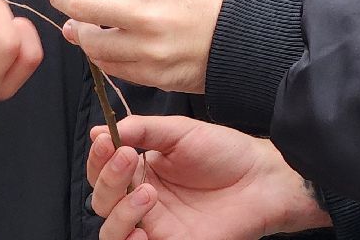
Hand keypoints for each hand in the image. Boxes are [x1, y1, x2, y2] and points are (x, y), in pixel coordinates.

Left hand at [37, 0, 228, 92]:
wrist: (249, 33)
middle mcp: (144, 12)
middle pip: (78, 4)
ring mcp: (145, 48)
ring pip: (88, 41)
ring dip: (76, 30)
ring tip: (76, 22)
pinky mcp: (151, 75)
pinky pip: (110, 66)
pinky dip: (99, 54)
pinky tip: (100, 44)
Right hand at [87, 114, 329, 239]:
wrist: (262, 178)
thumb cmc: (226, 152)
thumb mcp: (180, 132)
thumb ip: (142, 130)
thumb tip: (100, 130)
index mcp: (143, 172)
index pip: (104, 170)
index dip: (98, 157)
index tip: (105, 139)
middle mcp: (143, 200)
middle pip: (102, 201)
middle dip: (108, 179)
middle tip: (127, 157)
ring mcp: (156, 226)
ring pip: (111, 231)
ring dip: (120, 212)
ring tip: (147, 193)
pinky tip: (141, 230)